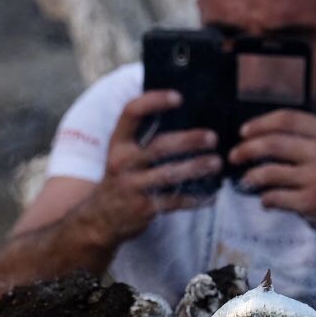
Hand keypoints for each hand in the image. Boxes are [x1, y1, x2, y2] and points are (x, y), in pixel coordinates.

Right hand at [80, 91, 220, 243]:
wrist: (99, 219)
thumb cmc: (120, 178)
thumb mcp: (121, 154)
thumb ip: (142, 137)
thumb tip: (184, 116)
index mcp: (118, 143)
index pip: (131, 113)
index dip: (154, 101)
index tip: (179, 97)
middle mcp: (123, 162)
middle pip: (159, 146)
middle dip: (188, 140)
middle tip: (212, 137)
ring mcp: (133, 186)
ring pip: (169, 174)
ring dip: (196, 167)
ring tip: (216, 163)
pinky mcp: (143, 208)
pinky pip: (174, 201)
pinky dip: (195, 198)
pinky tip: (210, 195)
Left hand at [231, 110, 315, 236]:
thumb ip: (299, 138)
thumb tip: (253, 135)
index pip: (287, 119)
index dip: (260, 123)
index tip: (243, 131)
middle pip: (273, 143)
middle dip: (247, 149)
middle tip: (234, 156)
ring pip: (269, 172)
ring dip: (251, 177)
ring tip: (247, 180)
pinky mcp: (311, 202)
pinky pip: (274, 197)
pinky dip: (265, 200)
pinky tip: (267, 201)